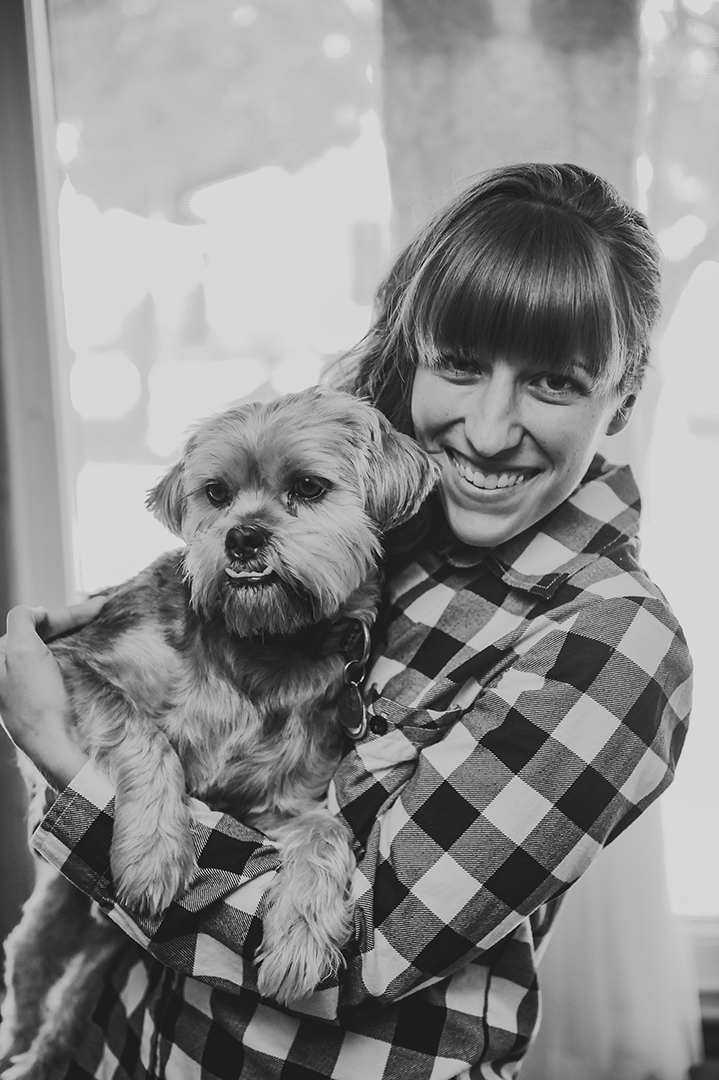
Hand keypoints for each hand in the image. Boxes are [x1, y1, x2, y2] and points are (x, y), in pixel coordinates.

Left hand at [0, 597, 105, 787]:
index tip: (94, 606)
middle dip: (73, 622)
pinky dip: (82, 658)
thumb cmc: (38, 703)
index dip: (62, 614)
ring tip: (104, 627)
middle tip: (102, 610)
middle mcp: (12, 676)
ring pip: (56, 652)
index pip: (30, 626)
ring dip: (80, 638)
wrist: (61, 746)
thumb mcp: (21, 651)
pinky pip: (66, 671)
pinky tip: (97, 653)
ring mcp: (32, 691)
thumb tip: (36, 612)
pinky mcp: (51, 703)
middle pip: (44, 637)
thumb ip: (22, 620)